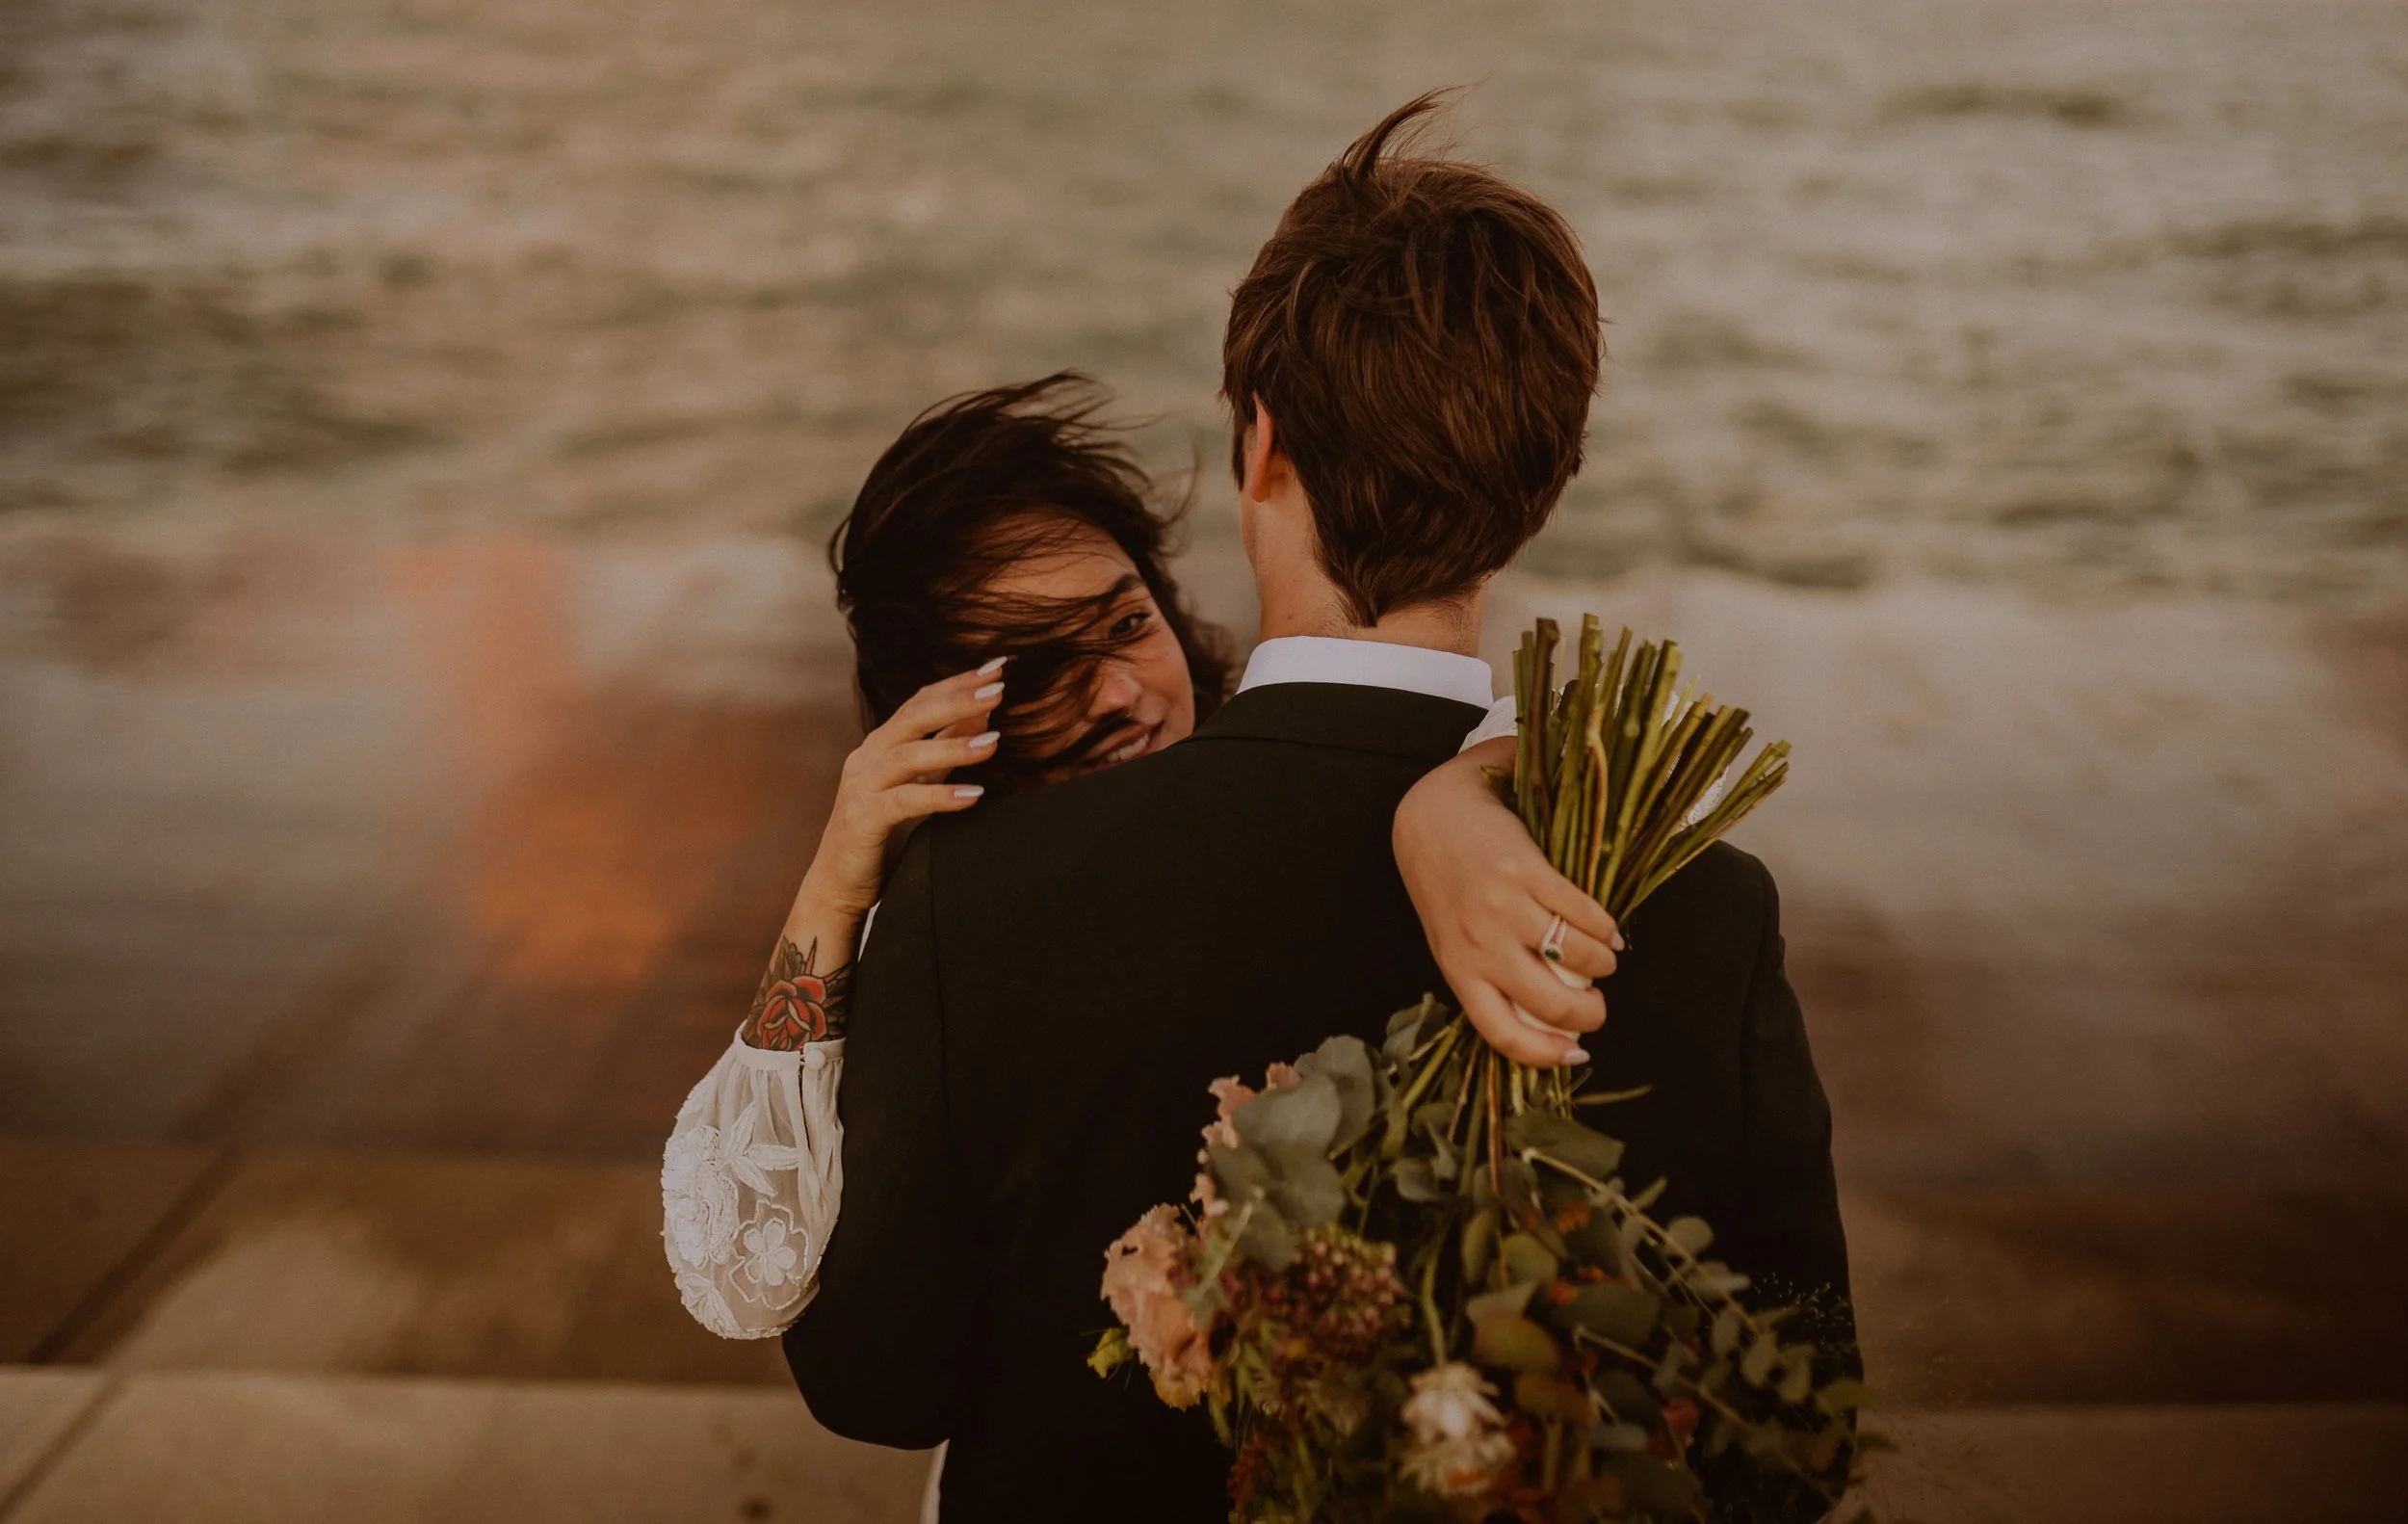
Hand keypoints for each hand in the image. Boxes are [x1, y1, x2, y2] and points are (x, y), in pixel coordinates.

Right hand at [794, 661, 1006, 919]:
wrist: (839, 885)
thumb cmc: (882, 834)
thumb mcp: (920, 784)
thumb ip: (944, 750)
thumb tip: (982, 715)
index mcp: (882, 744)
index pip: (921, 702)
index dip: (957, 683)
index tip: (998, 667)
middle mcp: (868, 757)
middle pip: (914, 717)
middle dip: (957, 700)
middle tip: (998, 689)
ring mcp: (861, 786)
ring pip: (908, 756)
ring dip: (953, 747)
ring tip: (994, 744)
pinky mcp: (861, 819)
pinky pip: (903, 801)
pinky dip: (939, 796)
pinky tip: (973, 795)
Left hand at [1394, 738, 1622, 1066]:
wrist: (1432, 816)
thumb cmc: (1444, 884)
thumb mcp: (1452, 939)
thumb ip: (1485, 974)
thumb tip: (1541, 1018)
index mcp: (1458, 969)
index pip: (1501, 1031)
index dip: (1544, 1054)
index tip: (1575, 1054)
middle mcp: (1480, 945)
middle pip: (1550, 1002)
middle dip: (1589, 1013)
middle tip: (1599, 1008)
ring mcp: (1504, 908)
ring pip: (1576, 956)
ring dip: (1602, 965)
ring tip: (1606, 960)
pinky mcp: (1527, 871)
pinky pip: (1582, 912)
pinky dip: (1605, 927)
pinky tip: (1608, 931)